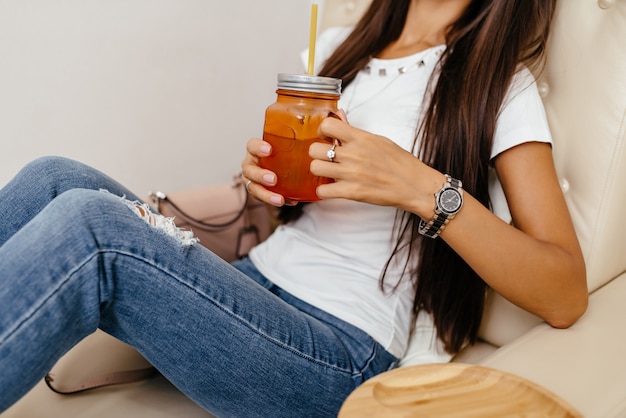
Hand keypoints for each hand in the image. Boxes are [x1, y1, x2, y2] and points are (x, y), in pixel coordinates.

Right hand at [241, 138, 291, 206]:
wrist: (279, 168)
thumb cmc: (281, 154)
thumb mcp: (285, 145)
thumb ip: (296, 140)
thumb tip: (318, 134)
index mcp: (255, 151)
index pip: (252, 146)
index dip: (258, 147)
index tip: (269, 150)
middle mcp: (251, 165)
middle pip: (249, 170)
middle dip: (260, 175)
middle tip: (273, 179)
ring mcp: (252, 180)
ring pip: (254, 188)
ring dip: (266, 194)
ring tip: (280, 199)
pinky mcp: (259, 192)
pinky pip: (264, 199)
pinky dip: (276, 200)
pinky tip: (290, 202)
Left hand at [308, 116, 443, 215]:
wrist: (415, 185)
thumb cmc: (400, 163)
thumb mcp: (378, 140)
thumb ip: (354, 130)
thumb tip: (339, 114)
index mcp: (360, 138)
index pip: (327, 125)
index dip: (322, 131)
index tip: (326, 137)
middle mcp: (353, 154)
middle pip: (315, 149)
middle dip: (318, 154)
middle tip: (327, 158)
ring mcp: (351, 173)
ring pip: (315, 168)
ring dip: (320, 171)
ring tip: (330, 173)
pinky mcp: (351, 192)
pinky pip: (322, 190)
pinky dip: (324, 191)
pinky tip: (333, 188)